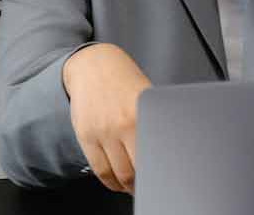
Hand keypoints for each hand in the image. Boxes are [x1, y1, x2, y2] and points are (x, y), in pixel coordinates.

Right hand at [62, 44, 151, 194]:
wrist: (93, 65)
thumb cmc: (124, 80)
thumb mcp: (146, 97)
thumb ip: (154, 121)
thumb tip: (167, 149)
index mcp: (143, 113)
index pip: (155, 153)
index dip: (162, 171)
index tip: (166, 177)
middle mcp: (122, 124)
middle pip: (137, 169)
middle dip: (147, 182)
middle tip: (153, 184)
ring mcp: (102, 132)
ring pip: (119, 174)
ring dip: (129, 186)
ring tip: (137, 187)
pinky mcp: (86, 137)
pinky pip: (100, 169)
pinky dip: (111, 182)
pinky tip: (118, 183)